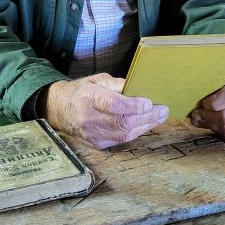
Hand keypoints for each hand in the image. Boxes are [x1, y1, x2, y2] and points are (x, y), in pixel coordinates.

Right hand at [41, 73, 168, 148]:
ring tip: (160, 116)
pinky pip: (122, 140)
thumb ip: (117, 85)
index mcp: (88, 98)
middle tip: (163, 109)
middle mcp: (89, 118)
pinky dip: (136, 131)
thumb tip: (138, 88)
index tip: (149, 102)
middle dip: (146, 117)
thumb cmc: (83, 92)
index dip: (133, 105)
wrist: (62, 110)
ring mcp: (93, 134)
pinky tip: (146, 123)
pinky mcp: (98, 144)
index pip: (113, 105)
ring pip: (124, 134)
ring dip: (146, 125)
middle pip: (122, 122)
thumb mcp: (97, 80)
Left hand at [189, 70, 224, 140]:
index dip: (214, 102)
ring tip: (200, 118)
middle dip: (208, 116)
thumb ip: (210, 84)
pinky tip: (211, 123)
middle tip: (196, 113)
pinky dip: (217, 130)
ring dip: (210, 124)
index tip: (204, 102)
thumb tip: (193, 95)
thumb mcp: (222, 76)